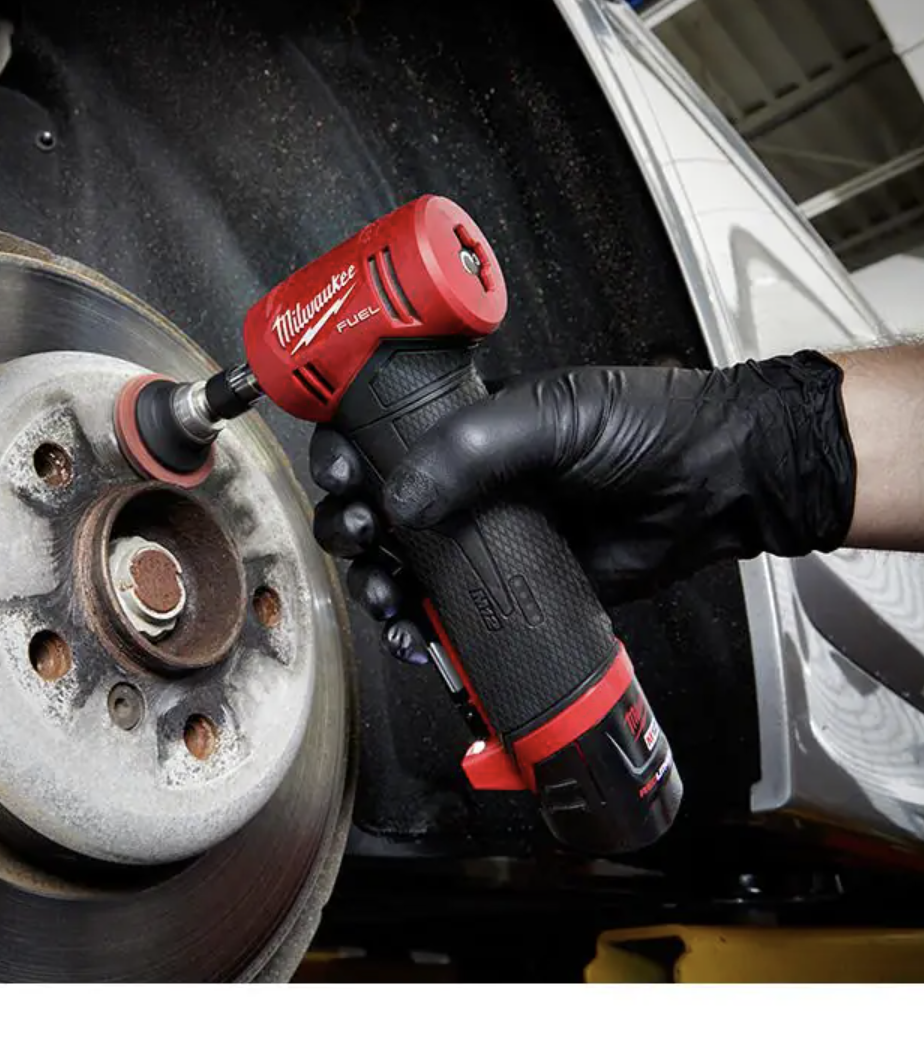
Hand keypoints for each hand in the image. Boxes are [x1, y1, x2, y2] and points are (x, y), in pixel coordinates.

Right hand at [312, 351, 857, 658]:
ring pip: (402, 568)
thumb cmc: (644, 428)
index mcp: (461, 425)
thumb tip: (400, 498)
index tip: (342, 476)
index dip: (345, 457)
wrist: (712, 485)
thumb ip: (469, 448)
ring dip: (376, 586)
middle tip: (365, 539)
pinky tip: (416, 637)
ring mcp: (485, 538)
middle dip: (352, 529)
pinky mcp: (511, 591)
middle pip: (376, 509)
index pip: (377, 436)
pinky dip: (420, 632)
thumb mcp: (550, 416)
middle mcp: (463, 481)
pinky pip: (449, 615)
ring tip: (387, 600)